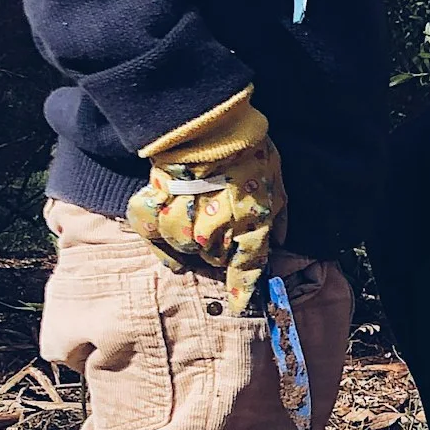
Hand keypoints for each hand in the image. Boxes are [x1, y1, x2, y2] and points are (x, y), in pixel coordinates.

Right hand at [127, 86, 285, 313]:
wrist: (210, 123)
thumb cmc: (249, 150)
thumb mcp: (276, 182)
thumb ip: (276, 216)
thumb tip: (278, 239)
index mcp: (248, 225)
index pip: (246, 269)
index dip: (242, 290)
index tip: (239, 306)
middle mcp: (215, 229)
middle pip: (213, 260)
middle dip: (219, 251)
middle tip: (220, 230)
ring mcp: (183, 219)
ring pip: (184, 249)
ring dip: (191, 242)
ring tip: (196, 223)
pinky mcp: (157, 205)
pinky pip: (151, 233)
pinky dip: (158, 239)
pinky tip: (165, 238)